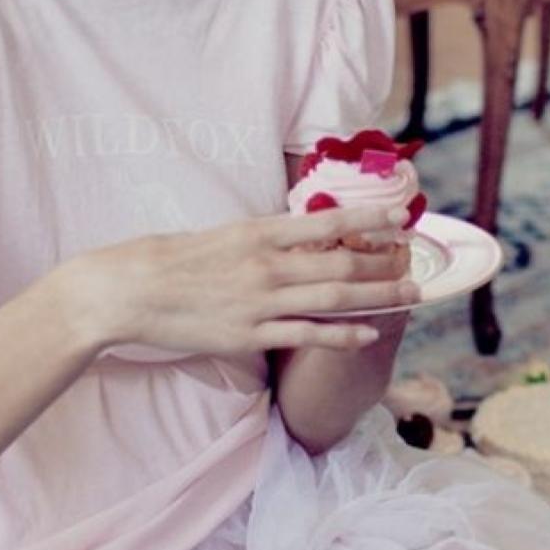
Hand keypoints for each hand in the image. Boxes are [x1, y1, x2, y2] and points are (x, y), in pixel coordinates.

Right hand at [69, 204, 418, 355]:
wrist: (132, 289)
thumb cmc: (174, 258)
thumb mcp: (225, 234)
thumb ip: (266, 238)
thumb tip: (302, 235)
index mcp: (259, 231)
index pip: (327, 220)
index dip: (369, 217)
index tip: (401, 213)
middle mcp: (267, 264)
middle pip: (341, 261)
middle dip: (385, 262)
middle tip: (417, 261)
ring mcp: (260, 302)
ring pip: (333, 297)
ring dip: (377, 296)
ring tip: (410, 294)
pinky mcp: (249, 336)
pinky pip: (307, 335)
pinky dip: (343, 335)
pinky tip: (370, 333)